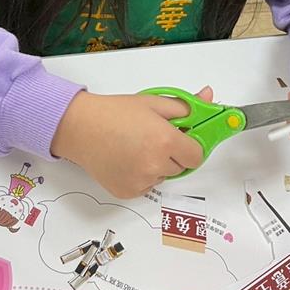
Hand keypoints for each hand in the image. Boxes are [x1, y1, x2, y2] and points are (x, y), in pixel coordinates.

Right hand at [51, 86, 213, 197]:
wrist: (81, 128)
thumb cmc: (114, 113)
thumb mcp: (153, 103)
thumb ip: (186, 106)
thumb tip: (208, 97)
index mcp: (165, 141)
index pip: (197, 156)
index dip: (191, 146)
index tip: (182, 139)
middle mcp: (155, 164)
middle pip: (181, 167)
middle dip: (173, 154)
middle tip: (153, 138)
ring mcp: (141, 181)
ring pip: (163, 176)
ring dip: (157, 165)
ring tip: (136, 147)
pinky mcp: (128, 192)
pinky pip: (146, 186)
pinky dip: (142, 176)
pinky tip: (127, 159)